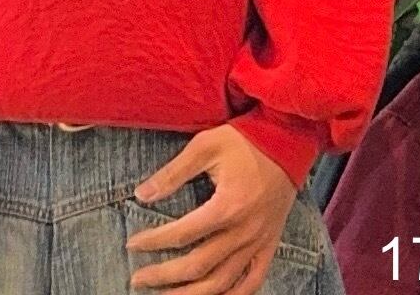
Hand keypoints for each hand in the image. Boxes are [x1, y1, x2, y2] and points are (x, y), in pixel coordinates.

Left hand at [125, 124, 297, 292]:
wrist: (287, 142)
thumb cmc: (243, 140)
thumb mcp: (204, 146)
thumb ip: (173, 173)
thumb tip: (141, 194)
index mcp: (226, 207)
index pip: (181, 234)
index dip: (153, 241)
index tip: (132, 245)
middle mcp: (243, 231)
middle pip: (198, 265)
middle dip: (164, 276)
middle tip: (137, 279)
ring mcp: (259, 242)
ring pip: (222, 282)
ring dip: (191, 294)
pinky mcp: (270, 245)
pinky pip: (253, 282)